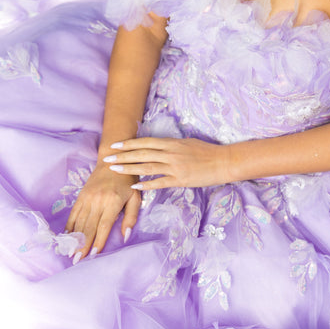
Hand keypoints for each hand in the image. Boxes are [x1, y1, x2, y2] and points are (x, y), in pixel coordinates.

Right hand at [65, 162, 140, 260]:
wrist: (113, 159)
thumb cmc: (128, 180)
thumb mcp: (135, 196)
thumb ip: (131, 217)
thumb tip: (125, 236)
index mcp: (113, 202)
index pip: (104, 225)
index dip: (98, 241)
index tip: (93, 255)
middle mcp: (98, 200)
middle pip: (89, 227)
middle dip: (82, 245)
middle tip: (77, 261)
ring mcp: (87, 198)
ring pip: (79, 222)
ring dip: (74, 238)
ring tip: (70, 253)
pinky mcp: (81, 196)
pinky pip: (74, 213)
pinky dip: (70, 226)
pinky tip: (66, 237)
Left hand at [103, 136, 228, 190]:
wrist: (223, 161)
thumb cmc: (206, 151)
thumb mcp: (187, 143)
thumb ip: (171, 146)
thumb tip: (158, 147)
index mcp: (172, 143)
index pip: (145, 142)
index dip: (129, 144)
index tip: (115, 145)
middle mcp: (171, 153)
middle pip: (142, 153)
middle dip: (123, 156)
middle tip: (107, 157)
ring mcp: (175, 167)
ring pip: (147, 167)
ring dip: (129, 168)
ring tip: (114, 170)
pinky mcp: (180, 180)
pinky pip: (160, 183)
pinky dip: (146, 184)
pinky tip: (134, 186)